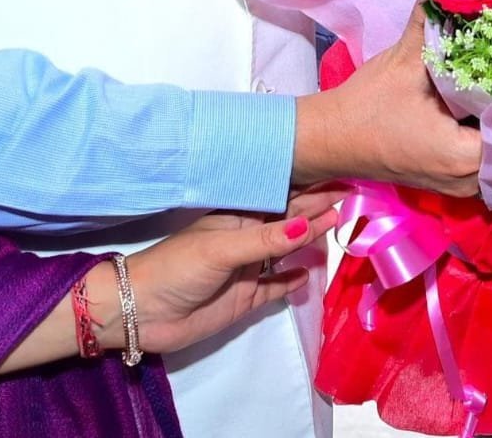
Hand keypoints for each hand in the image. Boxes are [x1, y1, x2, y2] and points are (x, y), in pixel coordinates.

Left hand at [126, 188, 339, 355]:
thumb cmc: (177, 268)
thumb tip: (308, 226)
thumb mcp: (222, 249)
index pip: (281, 201)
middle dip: (316, 210)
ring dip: (309, 240)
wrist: (141, 312)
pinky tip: (309, 272)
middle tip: (350, 195)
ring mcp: (247, 269)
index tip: (339, 179)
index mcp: (238, 219)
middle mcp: (246, 240)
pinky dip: (292, 280)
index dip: (309, 191)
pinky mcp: (246, 298)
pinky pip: (276, 286)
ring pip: (286, 251)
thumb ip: (265, 240)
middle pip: (288, 223)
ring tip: (339, 227)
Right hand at [292, 1, 481, 196]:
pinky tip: (489, 99)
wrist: (331, 139)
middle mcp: (469, 179)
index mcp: (463, 155)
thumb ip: (428, 19)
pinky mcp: (450, 179)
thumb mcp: (403, 60)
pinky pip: (485, 156)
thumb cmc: (368, 106)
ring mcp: (460, 185)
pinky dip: (489, 131)